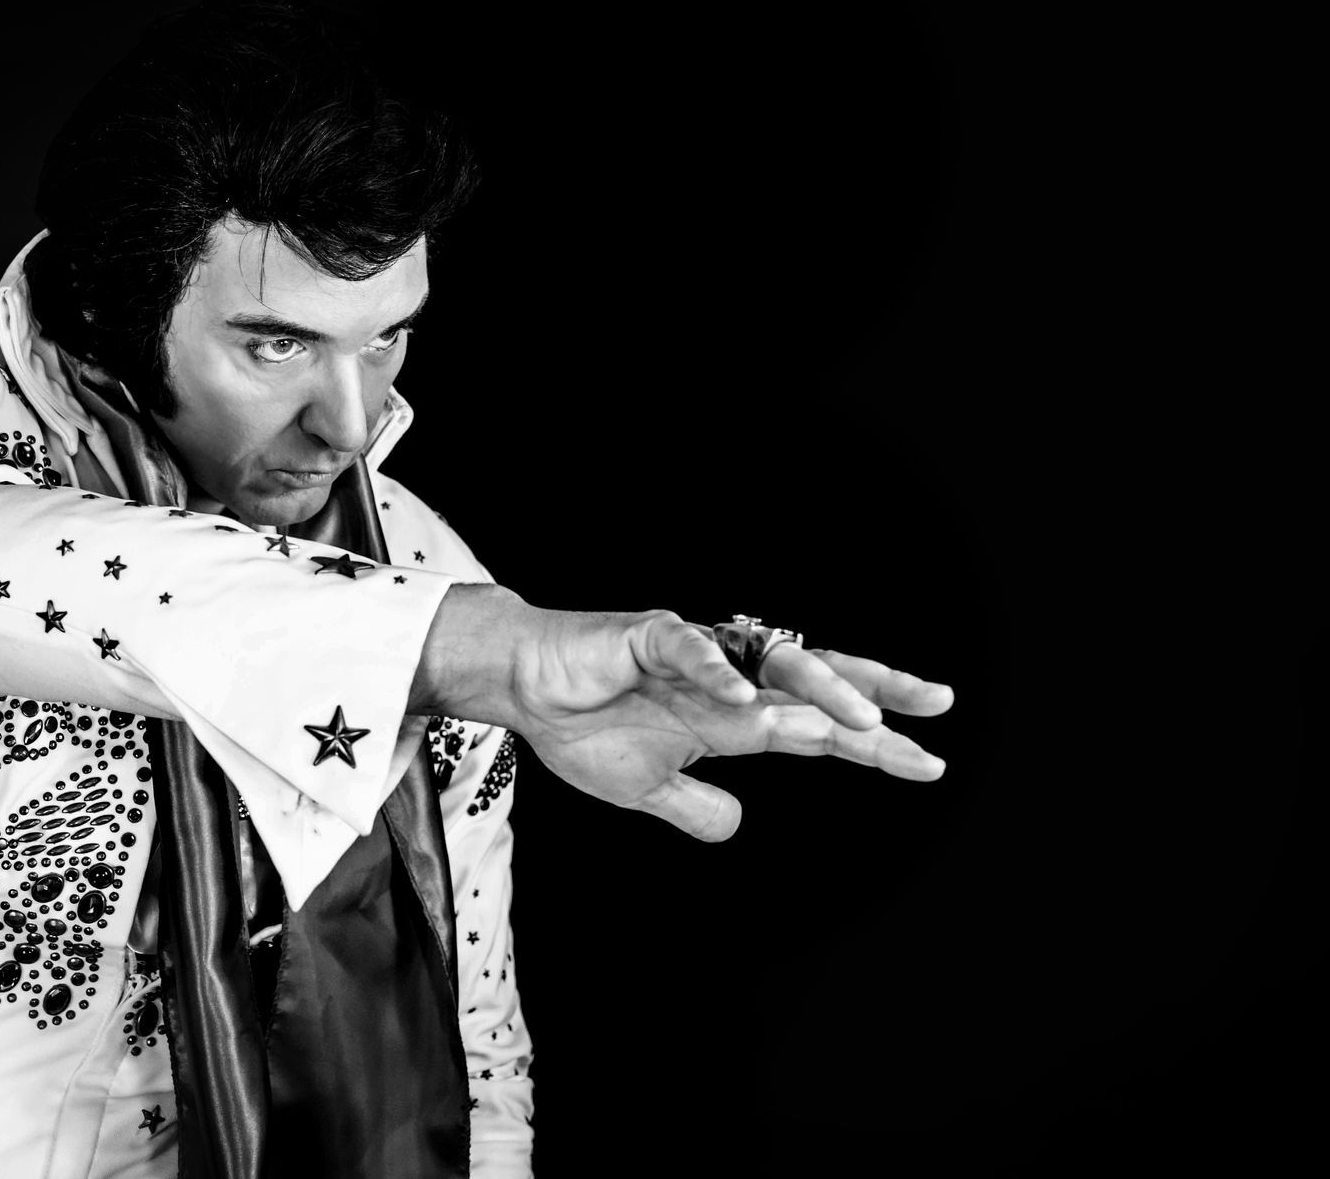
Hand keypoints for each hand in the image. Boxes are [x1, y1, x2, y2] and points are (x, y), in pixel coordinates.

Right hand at [415, 588, 952, 840]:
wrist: (522, 688)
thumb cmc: (581, 725)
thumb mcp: (645, 790)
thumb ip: (694, 808)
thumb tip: (736, 826)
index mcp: (734, 715)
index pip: (818, 729)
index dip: (873, 745)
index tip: (929, 765)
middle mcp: (728, 678)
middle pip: (817, 678)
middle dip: (878, 690)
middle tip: (939, 705)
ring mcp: (694, 653)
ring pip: (771, 658)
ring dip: (820, 687)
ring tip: (861, 720)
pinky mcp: (646, 635)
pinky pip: (691, 648)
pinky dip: (718, 674)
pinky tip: (745, 702)